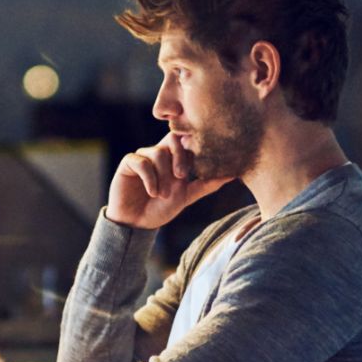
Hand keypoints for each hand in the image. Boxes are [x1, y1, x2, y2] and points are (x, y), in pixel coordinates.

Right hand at [106, 132, 232, 229]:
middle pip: (172, 138)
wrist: (136, 223)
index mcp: (174, 158)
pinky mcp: (128, 163)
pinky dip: (149, 177)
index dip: (193, 146)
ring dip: (163, 176)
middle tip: (182, 177)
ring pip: (157, 153)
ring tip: (162, 195)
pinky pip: (141, 162)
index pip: (186, 141)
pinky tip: (152, 192)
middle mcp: (159, 153)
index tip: (200, 161)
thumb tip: (233, 174)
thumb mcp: (187, 196)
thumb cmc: (160, 209)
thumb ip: (207, 184)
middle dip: (179, 157)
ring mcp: (143, 157)